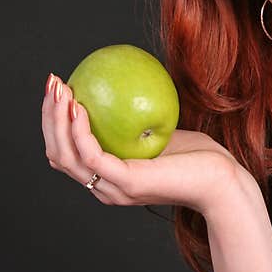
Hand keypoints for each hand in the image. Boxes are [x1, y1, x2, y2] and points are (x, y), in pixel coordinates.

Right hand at [41, 73, 243, 216]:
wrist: (222, 181)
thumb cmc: (199, 158)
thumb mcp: (161, 133)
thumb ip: (140, 120)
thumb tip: (124, 87)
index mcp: (109, 178)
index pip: (67, 154)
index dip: (55, 123)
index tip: (59, 90)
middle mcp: (104, 187)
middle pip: (58, 154)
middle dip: (48, 117)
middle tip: (52, 84)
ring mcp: (112, 188)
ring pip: (66, 156)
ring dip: (56, 120)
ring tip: (60, 90)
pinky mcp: (125, 182)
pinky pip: (92, 155)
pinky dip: (80, 130)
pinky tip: (79, 105)